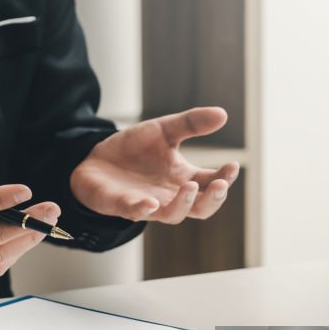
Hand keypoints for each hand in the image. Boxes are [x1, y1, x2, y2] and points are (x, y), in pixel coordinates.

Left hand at [70, 107, 239, 222]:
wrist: (96, 159)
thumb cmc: (135, 150)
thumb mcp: (164, 130)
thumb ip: (191, 124)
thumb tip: (223, 114)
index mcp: (184, 177)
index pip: (212, 183)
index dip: (225, 177)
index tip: (232, 164)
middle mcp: (170, 195)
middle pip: (200, 208)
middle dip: (213, 199)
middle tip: (221, 185)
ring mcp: (148, 203)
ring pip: (173, 215)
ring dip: (184, 204)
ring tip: (191, 187)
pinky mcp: (123, 205)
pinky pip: (135, 212)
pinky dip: (143, 209)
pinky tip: (150, 203)